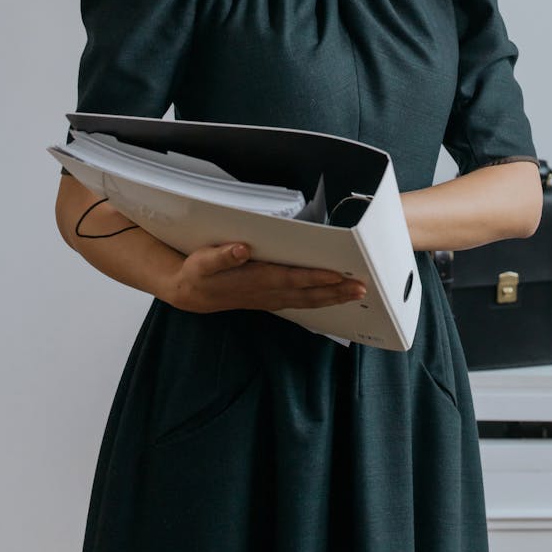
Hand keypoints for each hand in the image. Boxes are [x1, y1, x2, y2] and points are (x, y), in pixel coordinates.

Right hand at [164, 242, 367, 314]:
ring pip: (307, 301)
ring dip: (333, 298)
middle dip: (335, 292)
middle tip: (362, 289)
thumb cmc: (198, 273)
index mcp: (256, 280)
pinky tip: (333, 298)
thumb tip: (241, 249)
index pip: (292, 279)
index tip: (338, 275)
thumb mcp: (203, 262)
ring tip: (356, 294)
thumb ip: (222, 256)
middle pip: (307, 294)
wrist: (190, 293)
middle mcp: (267, 292)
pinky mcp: (270, 300)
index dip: (316, 278)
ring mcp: (270, 299)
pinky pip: (301, 303)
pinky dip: (319, 301)